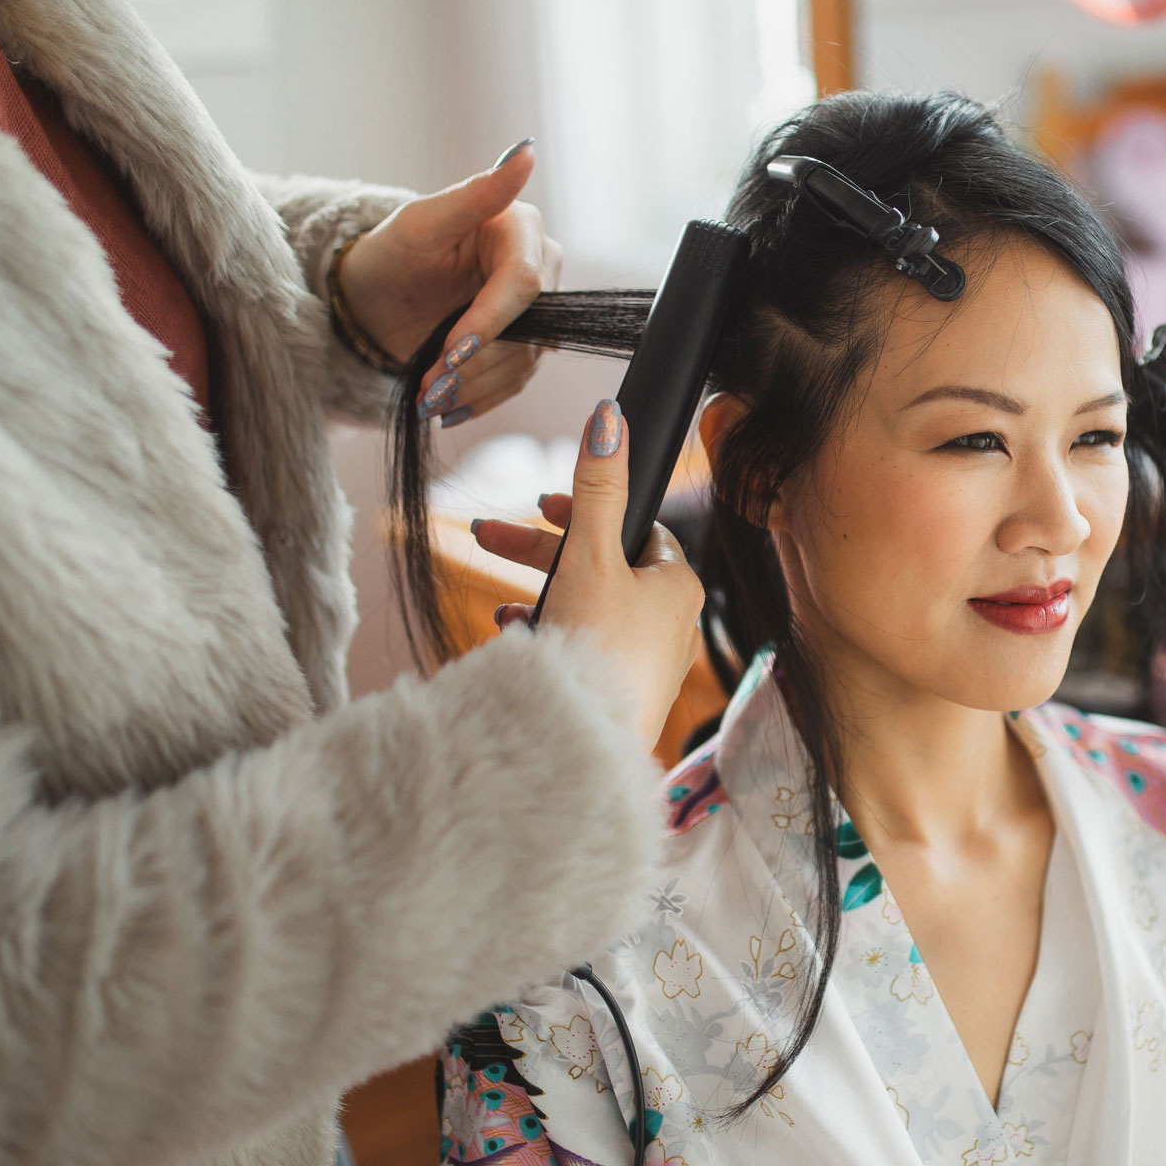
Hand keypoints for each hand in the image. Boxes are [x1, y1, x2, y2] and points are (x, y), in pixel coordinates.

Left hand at [341, 138, 561, 425]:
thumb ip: (476, 193)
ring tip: (429, 399)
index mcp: (522, 229)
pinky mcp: (526, 347)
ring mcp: (537, 312)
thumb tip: (524, 151)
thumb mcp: (423, 223)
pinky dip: (480, 399)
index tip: (449, 352)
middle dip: (477, 362)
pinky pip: (516, 382)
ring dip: (475, 387)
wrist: (376, 299)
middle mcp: (540, 269)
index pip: (523, 282)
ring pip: (525, 362)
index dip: (490, 321)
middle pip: (531, 328)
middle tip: (429, 386)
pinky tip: (448, 408)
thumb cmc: (393, 253)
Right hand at [472, 401, 703, 743]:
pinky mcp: (623, 697)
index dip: (586, 511)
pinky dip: (549, 637)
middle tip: (486, 537)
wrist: (583, 747)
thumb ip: (597, 488)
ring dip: (539, 595)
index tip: (539, 506)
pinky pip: (584, 651)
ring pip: (589, 609)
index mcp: (679, 586)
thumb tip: (610, 418)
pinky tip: (514, 641)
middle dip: (540, 550)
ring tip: (499, 604)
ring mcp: (649, 664)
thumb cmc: (595, 650)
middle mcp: (674, 625)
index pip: (638, 527)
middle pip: (604, 566)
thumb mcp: (589, 556)